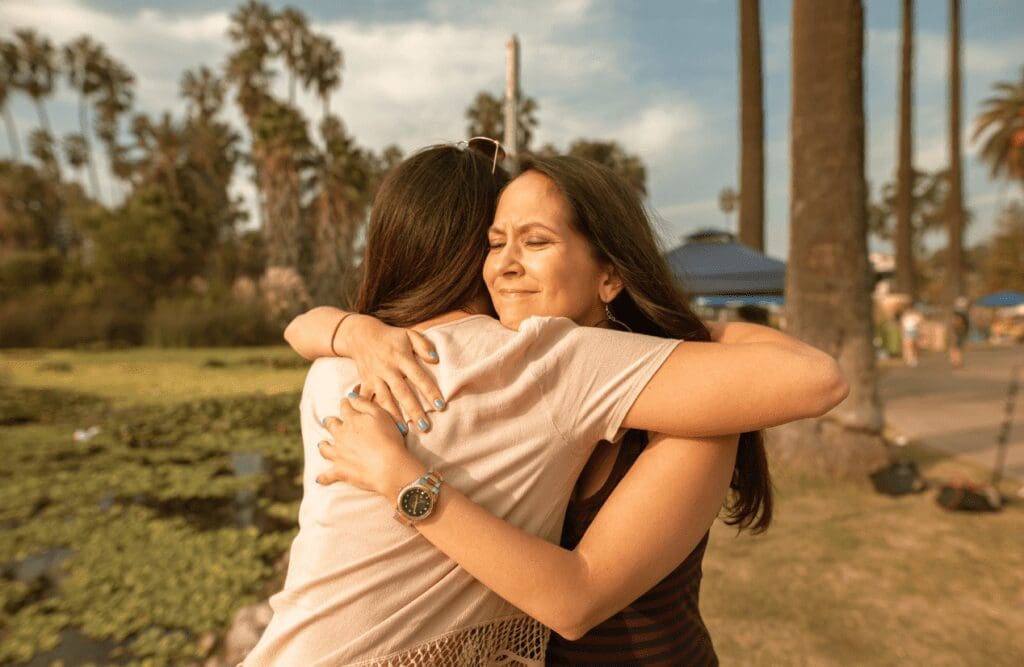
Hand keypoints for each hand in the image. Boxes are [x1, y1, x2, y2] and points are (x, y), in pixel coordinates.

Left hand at [317, 396, 426, 496]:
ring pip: (324, 447)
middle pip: (331, 425)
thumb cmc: (389, 438)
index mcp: (351, 420)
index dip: (346, 403)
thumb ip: (364, 403)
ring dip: (324, 445)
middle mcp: (341, 435)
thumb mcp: (381, 414)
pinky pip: (326, 476)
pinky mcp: (339, 471)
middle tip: (331, 421)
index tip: (346, 401)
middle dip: (331, 422)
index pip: (345, 407)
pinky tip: (319, 479)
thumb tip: (350, 396)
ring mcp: (338, 454)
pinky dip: (323, 477)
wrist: (389, 466)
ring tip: (324, 444)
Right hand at [342, 314, 445, 430]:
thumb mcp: (409, 334)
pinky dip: (371, 412)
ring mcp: (375, 377)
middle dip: (414, 410)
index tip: (440, 406)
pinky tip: (378, 424)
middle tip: (425, 426)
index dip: (430, 391)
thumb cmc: (391, 337)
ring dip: (395, 416)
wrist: (361, 335)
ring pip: (385, 400)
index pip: (419, 377)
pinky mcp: (365, 383)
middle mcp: (388, 369)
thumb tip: (435, 358)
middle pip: (403, 393)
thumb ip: (423, 345)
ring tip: (404, 431)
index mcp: (402, 358)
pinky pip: (367, 399)